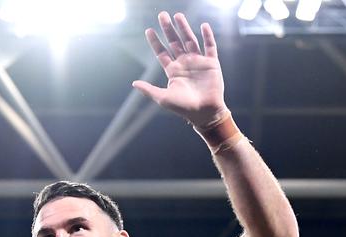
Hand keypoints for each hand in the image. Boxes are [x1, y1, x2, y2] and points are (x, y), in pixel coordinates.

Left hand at [133, 11, 226, 128]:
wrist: (204, 113)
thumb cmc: (184, 108)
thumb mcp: (163, 98)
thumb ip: (149, 90)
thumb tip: (134, 83)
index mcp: (173, 71)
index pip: (162, 52)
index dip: (155, 41)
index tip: (148, 30)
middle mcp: (185, 64)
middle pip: (175, 42)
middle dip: (168, 29)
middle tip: (162, 15)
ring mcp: (198, 62)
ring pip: (190, 40)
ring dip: (184, 28)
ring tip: (178, 16)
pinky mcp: (211, 64)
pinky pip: (210, 46)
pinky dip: (207, 36)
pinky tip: (203, 26)